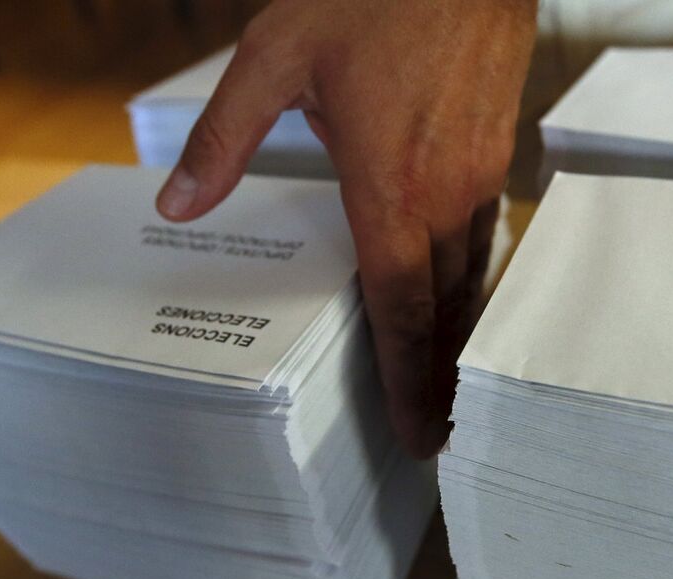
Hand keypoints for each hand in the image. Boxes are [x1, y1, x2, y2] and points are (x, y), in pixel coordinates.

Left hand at [155, 0, 536, 455]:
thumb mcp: (274, 54)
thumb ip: (224, 137)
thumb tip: (176, 203)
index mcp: (390, 186)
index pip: (402, 309)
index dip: (410, 379)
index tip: (418, 430)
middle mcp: (445, 192)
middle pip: (443, 308)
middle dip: (438, 374)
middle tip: (432, 427)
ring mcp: (479, 170)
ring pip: (469, 274)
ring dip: (457, 331)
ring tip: (444, 378)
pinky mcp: (496, 147)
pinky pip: (483, 232)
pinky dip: (469, 276)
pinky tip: (455, 289)